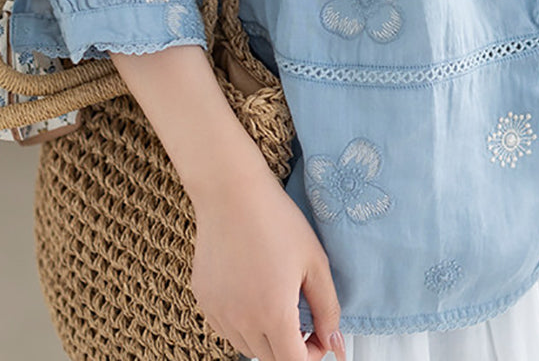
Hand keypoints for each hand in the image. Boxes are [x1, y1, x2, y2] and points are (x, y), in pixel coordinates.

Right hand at [191, 168, 345, 360]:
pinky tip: (253, 294)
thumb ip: (328, 308)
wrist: (232, 193)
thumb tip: (334, 342)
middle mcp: (242, 321)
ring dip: (266, 338)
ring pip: (246, 347)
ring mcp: (218, 312)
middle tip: (303, 321)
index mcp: (273, 314)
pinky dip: (243, 324)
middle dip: (291, 347)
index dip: (312, 355)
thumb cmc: (276, 220)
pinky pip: (226, 329)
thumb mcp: (315, 262)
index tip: (319, 337)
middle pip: (270, 359)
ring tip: (278, 304)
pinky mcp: (204, 300)